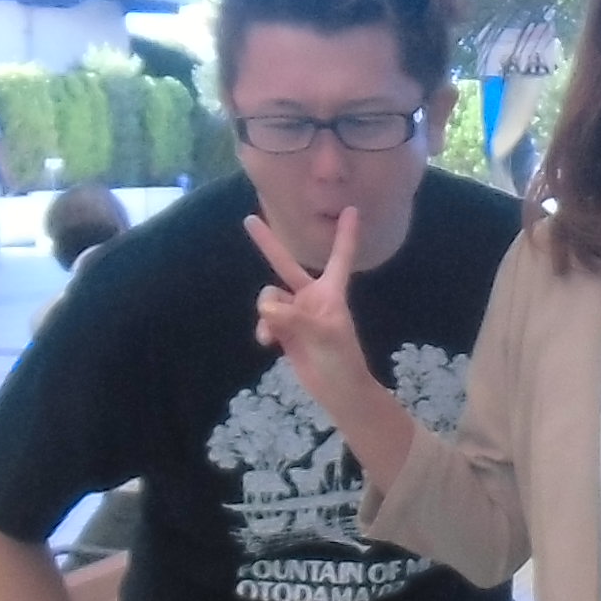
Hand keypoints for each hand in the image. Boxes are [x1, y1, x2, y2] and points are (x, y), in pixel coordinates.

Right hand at [248, 210, 384, 427]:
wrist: (338, 391)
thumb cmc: (342, 361)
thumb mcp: (323, 336)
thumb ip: (294, 318)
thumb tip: (266, 307)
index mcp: (330, 292)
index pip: (339, 257)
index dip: (345, 234)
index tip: (352, 209)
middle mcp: (312, 297)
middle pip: (285, 264)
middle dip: (267, 244)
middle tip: (249, 219)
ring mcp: (296, 313)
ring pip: (269, 298)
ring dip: (267, 312)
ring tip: (273, 334)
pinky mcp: (285, 330)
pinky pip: (265, 319)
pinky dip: (264, 328)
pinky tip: (268, 342)